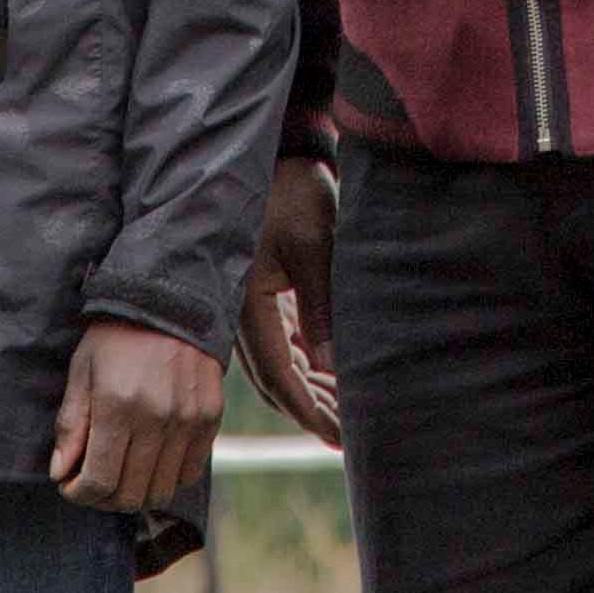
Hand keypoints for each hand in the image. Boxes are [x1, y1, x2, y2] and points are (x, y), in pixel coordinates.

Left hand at [55, 323, 226, 515]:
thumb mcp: (82, 370)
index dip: (79, 494)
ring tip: (122, 471)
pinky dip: (168, 476)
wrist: (171, 297)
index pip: (99, 481)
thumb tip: (62, 473)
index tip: (70, 484)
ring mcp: (188, 420)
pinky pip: (190, 472)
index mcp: (118, 406)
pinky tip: (151, 459)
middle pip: (130, 494)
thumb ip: (72, 424)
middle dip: (104, 497)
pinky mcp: (210, 417)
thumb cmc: (117, 334)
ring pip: (161, 490)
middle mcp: (157, 418)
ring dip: (136, 492)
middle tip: (93, 480)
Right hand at [241, 158, 345, 444]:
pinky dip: (308, 366)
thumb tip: (332, 370)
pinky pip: (283, 346)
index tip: (339, 437)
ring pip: (281, 367)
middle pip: (277, 381)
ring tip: (349, 415)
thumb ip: (322, 310)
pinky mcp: (261, 300)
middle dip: (313, 411)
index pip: (279, 377)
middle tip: (352, 436)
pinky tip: (333, 378)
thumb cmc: (294, 194)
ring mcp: (250, 309)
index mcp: (247, 306)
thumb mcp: (314, 247)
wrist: (277, 156)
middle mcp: (242, 315)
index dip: (309, 411)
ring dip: (313, 392)